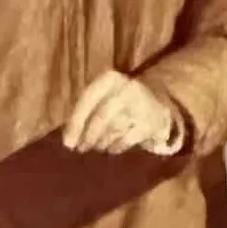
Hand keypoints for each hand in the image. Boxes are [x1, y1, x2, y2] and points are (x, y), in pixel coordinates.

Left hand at [62, 71, 179, 154]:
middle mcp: (127, 88)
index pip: (87, 100)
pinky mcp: (149, 123)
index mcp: (110, 79)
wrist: (158, 99)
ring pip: (113, 130)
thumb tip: (69, 140)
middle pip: (101, 117)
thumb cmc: (118, 100)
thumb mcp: (102, 95)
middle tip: (81, 148)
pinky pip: (126, 140)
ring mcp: (141, 106)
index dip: (75, 123)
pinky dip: (116, 147)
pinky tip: (111, 148)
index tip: (67, 143)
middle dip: (88, 136)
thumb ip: (84, 111)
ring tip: (96, 146)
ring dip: (101, 142)